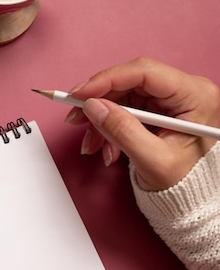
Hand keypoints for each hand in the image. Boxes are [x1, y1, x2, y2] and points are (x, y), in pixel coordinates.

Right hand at [65, 57, 218, 190]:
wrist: (189, 197)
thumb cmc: (185, 183)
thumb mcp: (153, 160)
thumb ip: (123, 131)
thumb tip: (94, 107)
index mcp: (194, 95)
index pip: (144, 72)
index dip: (107, 80)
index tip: (79, 94)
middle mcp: (183, 90)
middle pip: (128, 82)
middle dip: (98, 102)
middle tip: (75, 118)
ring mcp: (168, 99)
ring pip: (121, 96)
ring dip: (100, 120)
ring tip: (92, 144)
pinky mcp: (155, 109)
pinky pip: (122, 108)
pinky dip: (107, 126)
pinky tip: (104, 145)